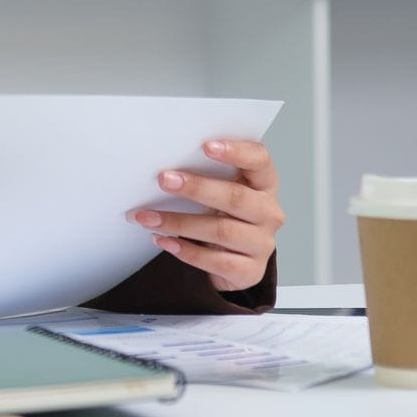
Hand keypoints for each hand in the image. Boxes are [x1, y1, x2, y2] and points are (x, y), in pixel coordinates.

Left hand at [129, 140, 283, 292]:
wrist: (235, 261)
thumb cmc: (225, 215)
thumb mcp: (221, 191)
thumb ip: (205, 176)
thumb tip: (165, 169)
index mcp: (264, 184)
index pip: (259, 161)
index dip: (236, 152)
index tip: (206, 145)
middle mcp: (268, 212)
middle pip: (236, 197)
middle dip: (197, 188)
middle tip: (164, 180)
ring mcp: (262, 243)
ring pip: (221, 230)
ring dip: (179, 222)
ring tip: (148, 217)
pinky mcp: (250, 271)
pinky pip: (217, 261)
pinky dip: (186, 251)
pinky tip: (164, 241)